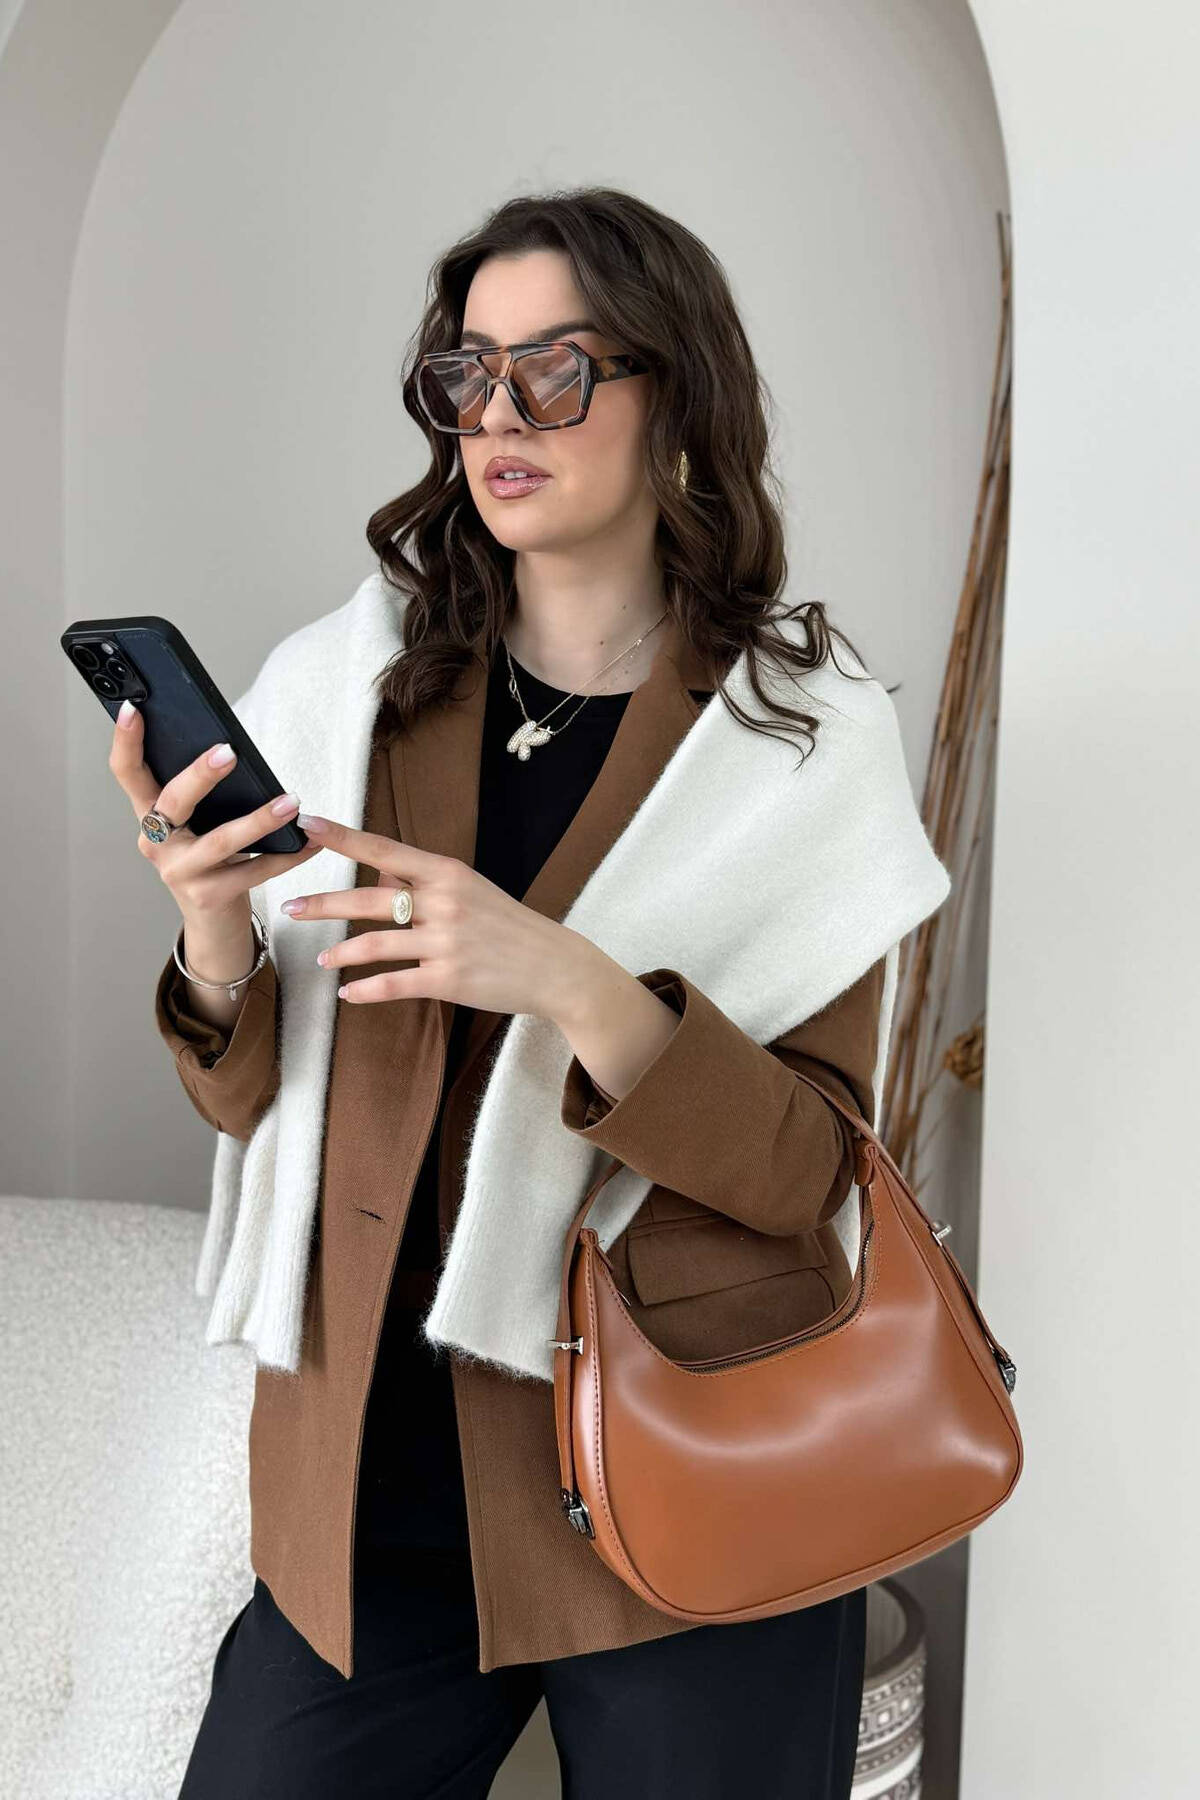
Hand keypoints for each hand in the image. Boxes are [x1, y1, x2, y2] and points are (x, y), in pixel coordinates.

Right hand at [109, 699, 323, 933]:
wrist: (213, 922)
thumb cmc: (210, 861)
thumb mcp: (197, 825)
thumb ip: (203, 795)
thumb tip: (234, 749)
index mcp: (148, 816)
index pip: (127, 773)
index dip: (126, 741)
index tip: (134, 707)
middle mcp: (155, 843)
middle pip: (172, 801)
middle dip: (200, 775)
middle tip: (229, 751)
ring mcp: (179, 873)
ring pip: (220, 841)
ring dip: (260, 820)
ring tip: (291, 802)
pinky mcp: (208, 897)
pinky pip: (253, 872)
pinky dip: (287, 856)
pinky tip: (311, 842)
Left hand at [281, 813, 600, 1021]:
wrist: (555, 966)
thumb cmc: (509, 925)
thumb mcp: (469, 889)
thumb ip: (423, 879)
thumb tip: (378, 868)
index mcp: (448, 873)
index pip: (384, 848)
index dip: (342, 837)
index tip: (305, 825)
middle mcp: (444, 903)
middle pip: (369, 899)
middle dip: (324, 903)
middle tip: (289, 908)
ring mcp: (446, 943)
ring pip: (374, 945)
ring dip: (340, 951)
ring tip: (321, 958)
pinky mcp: (449, 980)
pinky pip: (393, 984)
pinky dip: (364, 991)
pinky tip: (347, 993)